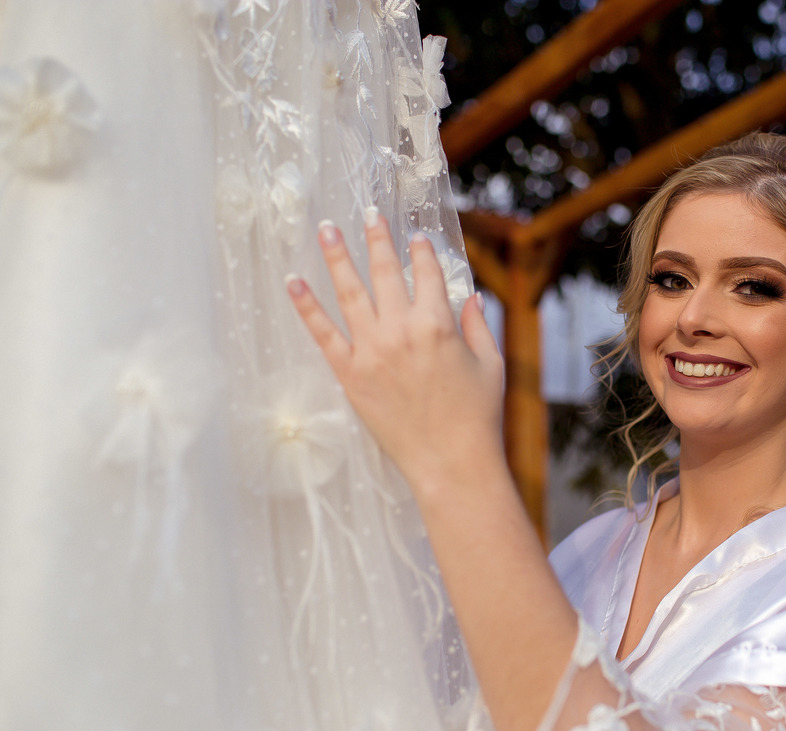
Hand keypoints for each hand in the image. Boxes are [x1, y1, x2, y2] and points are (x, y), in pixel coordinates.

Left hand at [287, 212, 503, 492]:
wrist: (451, 463)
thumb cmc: (477, 416)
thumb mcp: (490, 365)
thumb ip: (478, 326)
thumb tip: (470, 298)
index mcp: (438, 324)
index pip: (426, 273)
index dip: (421, 251)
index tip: (416, 236)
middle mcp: (401, 330)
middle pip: (384, 272)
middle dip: (377, 237)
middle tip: (368, 212)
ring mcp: (372, 351)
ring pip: (349, 293)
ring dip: (337, 257)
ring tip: (327, 229)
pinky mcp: (351, 375)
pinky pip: (323, 334)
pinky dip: (306, 307)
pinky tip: (294, 282)